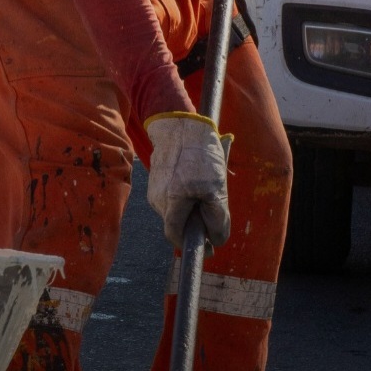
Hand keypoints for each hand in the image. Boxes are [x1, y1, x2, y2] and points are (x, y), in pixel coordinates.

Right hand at [145, 112, 231, 248]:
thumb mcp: (217, 188)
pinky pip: (170, 195)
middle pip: (177, 222)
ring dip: (189, 206)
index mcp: (171, 203)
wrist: (179, 124)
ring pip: (174, 208)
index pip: (175, 235)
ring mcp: (154, 188)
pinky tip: (192, 178)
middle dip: (194, 221)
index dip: (191, 244)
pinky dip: (182, 194)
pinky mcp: (155, 178)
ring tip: (203, 186)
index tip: (207, 246)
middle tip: (211, 208)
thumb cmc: (200, 154)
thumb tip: (216, 239)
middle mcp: (157, 199)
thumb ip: (217, 218)